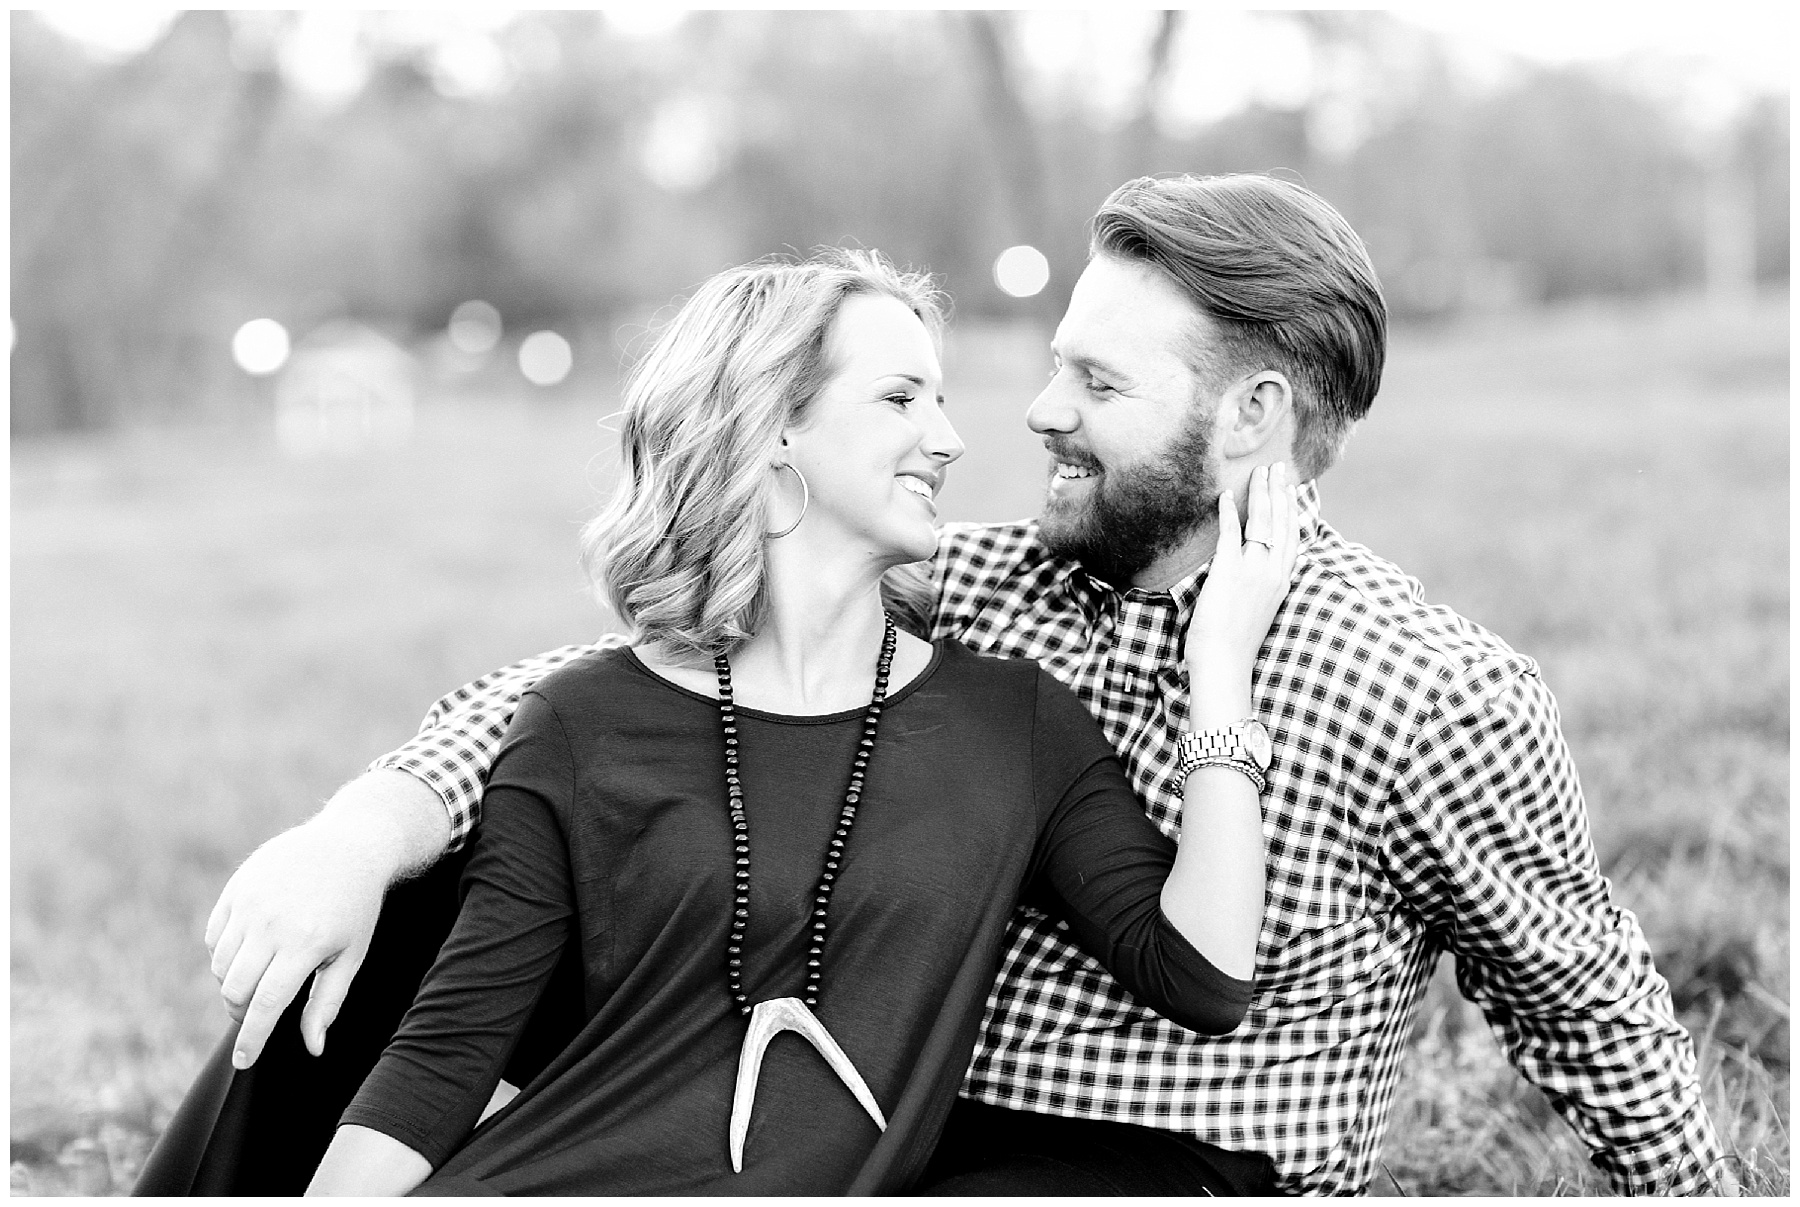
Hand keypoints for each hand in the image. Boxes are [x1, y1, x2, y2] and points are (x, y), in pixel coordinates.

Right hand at [205, 813, 391, 1067]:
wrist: (349, 845)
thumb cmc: (355, 908)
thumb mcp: (350, 955)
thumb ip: (327, 1003)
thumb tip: (313, 1049)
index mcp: (306, 943)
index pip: (267, 1005)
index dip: (252, 1038)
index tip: (244, 1061)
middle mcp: (272, 923)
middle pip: (235, 990)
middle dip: (241, 1012)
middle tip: (258, 1012)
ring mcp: (250, 903)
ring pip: (220, 967)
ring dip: (233, 983)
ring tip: (261, 975)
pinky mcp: (236, 888)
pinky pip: (214, 938)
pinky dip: (225, 954)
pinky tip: (251, 949)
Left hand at [1185, 462, 1300, 679]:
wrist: (1224, 665)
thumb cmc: (1234, 645)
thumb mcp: (1257, 612)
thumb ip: (1260, 589)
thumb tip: (1255, 576)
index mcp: (1281, 583)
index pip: (1292, 537)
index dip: (1292, 510)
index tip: (1290, 488)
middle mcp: (1273, 573)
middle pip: (1282, 522)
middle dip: (1280, 491)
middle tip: (1278, 467)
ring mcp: (1253, 571)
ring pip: (1263, 522)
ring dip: (1261, 493)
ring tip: (1259, 471)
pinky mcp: (1229, 572)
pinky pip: (1232, 533)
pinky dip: (1230, 512)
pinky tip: (1227, 496)